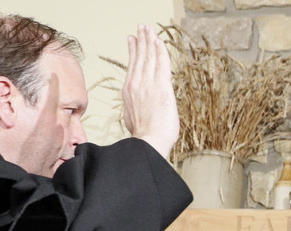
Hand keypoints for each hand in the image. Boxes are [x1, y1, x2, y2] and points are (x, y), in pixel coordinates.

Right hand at [122, 24, 178, 158]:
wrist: (148, 143)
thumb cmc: (144, 138)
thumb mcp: (133, 119)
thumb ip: (136, 108)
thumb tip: (140, 109)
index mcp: (129, 92)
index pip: (132, 67)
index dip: (133, 52)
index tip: (133, 41)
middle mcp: (136, 85)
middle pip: (139, 57)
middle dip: (141, 41)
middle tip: (142, 28)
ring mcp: (148, 84)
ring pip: (149, 57)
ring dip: (149, 40)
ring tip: (149, 29)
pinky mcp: (161, 87)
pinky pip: (161, 63)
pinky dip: (160, 51)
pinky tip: (159, 41)